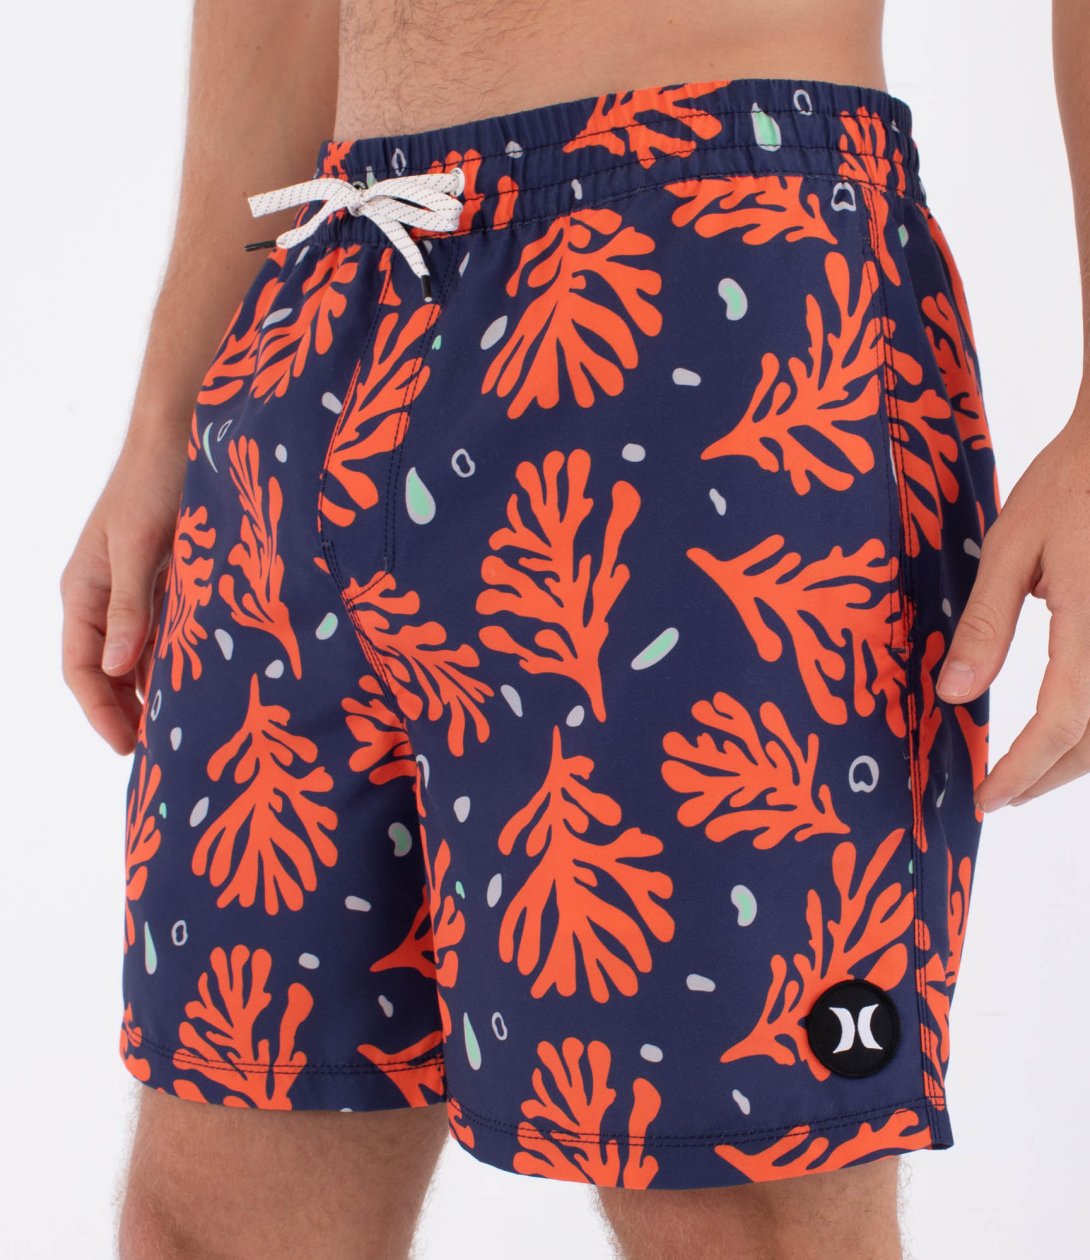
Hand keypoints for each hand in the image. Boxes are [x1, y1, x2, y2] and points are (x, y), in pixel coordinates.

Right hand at [60, 431, 186, 753]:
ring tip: (183, 727)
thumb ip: (131, 606)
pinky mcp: (168, 583)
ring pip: (140, 656)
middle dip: (127, 710)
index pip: (82, 667)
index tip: (126, 748)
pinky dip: (178, 660)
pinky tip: (201, 682)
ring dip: (156, 689)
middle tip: (158, 751)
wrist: (184, 433)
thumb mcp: (140, 545)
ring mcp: (137, 592)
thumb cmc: (154, 481)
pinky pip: (167, 634)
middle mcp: (106, 598)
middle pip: (109, 671)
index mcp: (84, 591)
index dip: (101, 710)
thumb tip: (119, 668)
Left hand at [935, 412, 1089, 810]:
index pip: (1062, 723)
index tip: (987, 796)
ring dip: (1079, 756)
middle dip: (1049, 775)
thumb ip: (985, 626)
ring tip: (1028, 769)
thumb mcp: (1012, 547)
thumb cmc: (1073, 482)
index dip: (1023, 769)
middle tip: (1001, 792)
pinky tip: (1068, 726)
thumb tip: (953, 696)